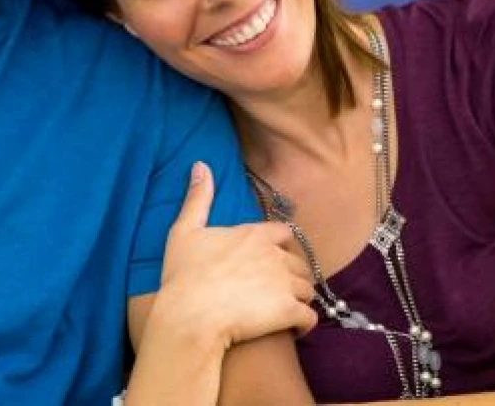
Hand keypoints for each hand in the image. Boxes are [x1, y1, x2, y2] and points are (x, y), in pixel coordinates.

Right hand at [154, 162, 316, 350]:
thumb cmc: (184, 275)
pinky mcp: (288, 312)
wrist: (190, 315)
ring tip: (285, 308)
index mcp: (254, 235)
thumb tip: (201, 165)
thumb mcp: (184, 230)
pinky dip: (305, 324)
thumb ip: (197, 198)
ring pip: (307, 290)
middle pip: (300, 262)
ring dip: (299, 298)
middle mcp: (275, 256)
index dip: (281, 245)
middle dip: (292, 274)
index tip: (272, 257)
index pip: (284, 233)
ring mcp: (284, 284)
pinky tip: (293, 327)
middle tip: (278, 287)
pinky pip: (310, 318)